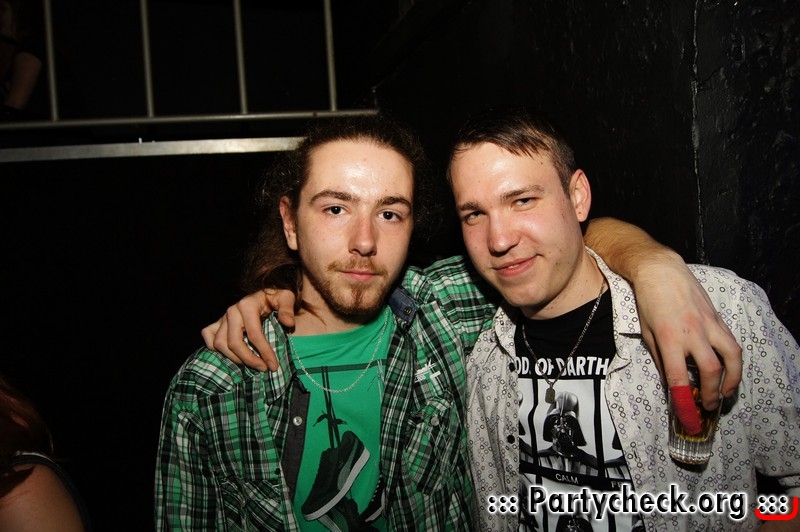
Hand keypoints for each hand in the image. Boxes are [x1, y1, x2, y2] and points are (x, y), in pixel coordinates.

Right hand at [201, 289, 296, 371]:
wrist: (264, 293)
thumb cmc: (275, 297)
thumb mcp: (286, 297)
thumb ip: (287, 309)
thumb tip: (288, 323)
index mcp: (247, 305)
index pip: (254, 334)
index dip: (264, 352)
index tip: (273, 365)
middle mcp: (232, 311)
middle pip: (234, 342)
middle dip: (249, 359)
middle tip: (263, 368)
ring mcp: (222, 317)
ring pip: (220, 344)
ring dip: (234, 358)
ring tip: (251, 364)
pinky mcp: (217, 322)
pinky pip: (208, 337)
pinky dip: (215, 348)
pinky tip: (231, 355)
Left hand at [633, 250, 741, 411]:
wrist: (661, 272)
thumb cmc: (649, 301)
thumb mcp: (646, 333)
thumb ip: (659, 358)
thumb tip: (669, 381)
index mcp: (669, 339)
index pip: (679, 378)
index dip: (684, 401)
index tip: (687, 417)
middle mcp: (692, 333)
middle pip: (711, 371)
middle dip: (712, 394)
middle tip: (708, 407)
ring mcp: (708, 325)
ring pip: (731, 357)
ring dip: (732, 379)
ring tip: (726, 393)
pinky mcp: (717, 319)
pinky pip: (731, 343)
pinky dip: (733, 361)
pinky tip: (729, 370)